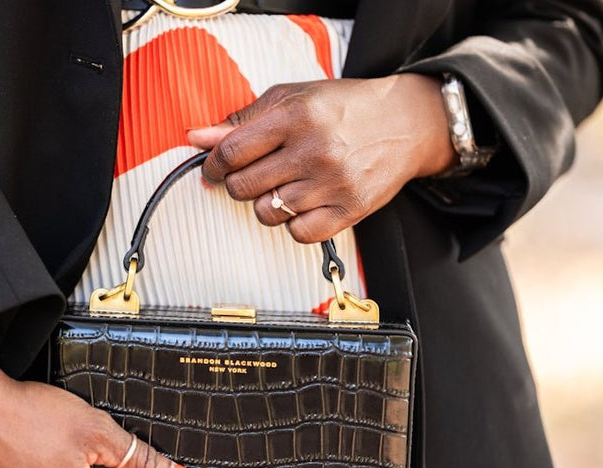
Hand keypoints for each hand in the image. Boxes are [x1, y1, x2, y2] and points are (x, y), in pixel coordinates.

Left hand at [187, 73, 455, 243]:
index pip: (232, 151)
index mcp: (295, 116)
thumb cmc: (344, 108)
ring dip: (266, 204)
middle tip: (252, 176)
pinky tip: (303, 205)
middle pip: (243, 186)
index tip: (214, 168)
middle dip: (238, 184)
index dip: (213, 164)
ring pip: (267, 213)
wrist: (405, 122)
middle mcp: (313, 150)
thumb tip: (197, 138)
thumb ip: (243, 120)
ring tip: (282, 187)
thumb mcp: (292, 99)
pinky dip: (293, 224)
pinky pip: (299, 233)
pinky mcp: (349, 209)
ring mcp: (332, 183)